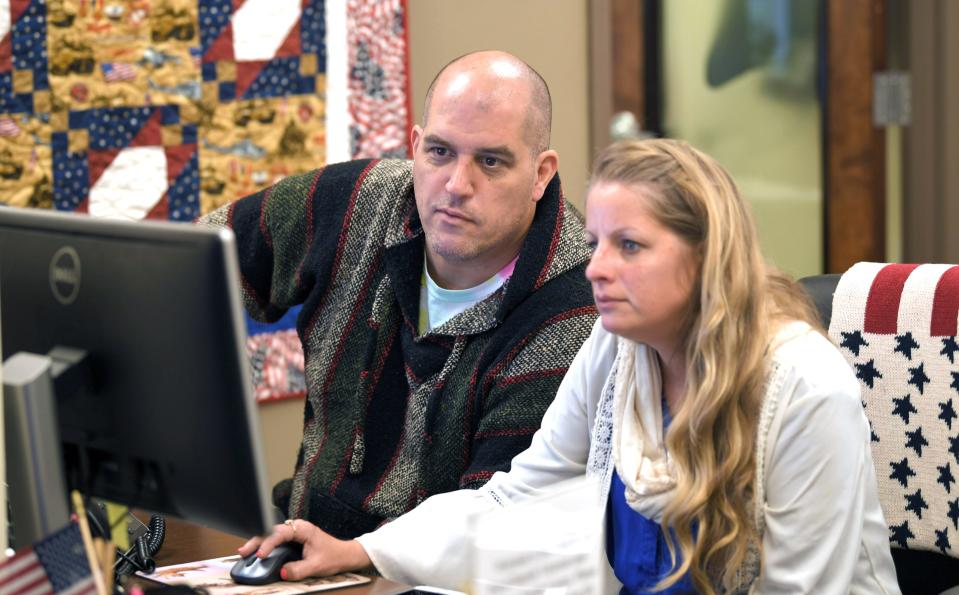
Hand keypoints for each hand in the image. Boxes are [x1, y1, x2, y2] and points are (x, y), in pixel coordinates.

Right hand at [238, 519, 371, 580]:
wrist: (345, 555)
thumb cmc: (334, 556)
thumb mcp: (316, 566)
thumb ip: (298, 569)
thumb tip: (282, 572)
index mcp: (303, 529)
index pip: (280, 533)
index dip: (268, 543)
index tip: (261, 554)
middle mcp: (297, 528)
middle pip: (271, 531)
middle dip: (256, 541)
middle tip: (243, 552)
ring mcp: (294, 533)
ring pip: (271, 535)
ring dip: (258, 543)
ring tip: (244, 553)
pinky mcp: (292, 541)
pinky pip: (275, 541)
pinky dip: (265, 546)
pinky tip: (256, 553)